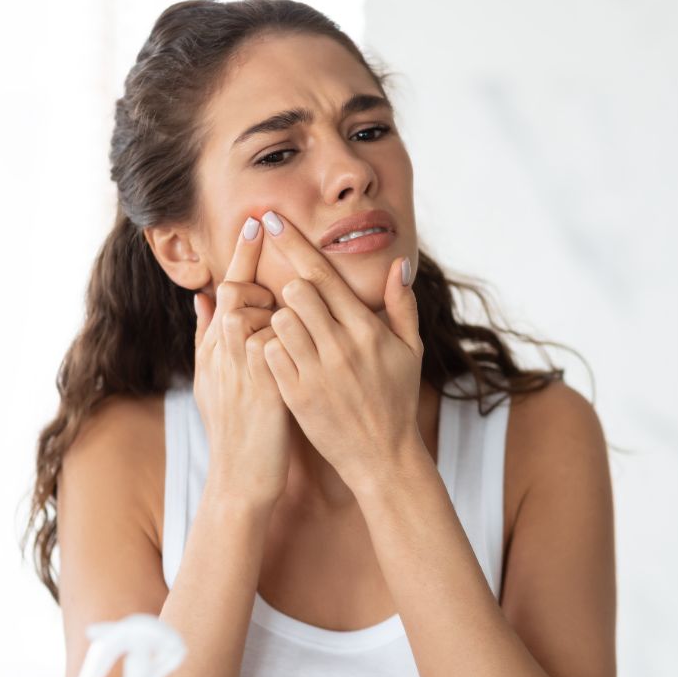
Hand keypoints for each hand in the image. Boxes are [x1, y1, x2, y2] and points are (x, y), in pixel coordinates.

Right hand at [191, 218, 291, 508]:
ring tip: (294, 300)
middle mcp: (225, 352)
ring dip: (279, 303)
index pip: (227, 286)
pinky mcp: (268, 387)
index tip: (259, 221)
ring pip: (260, 314)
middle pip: (236, 292)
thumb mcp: (210, 378)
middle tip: (276, 250)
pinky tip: (309, 333)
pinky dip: (293, 335)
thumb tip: (201, 297)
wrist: (242, 477)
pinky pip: (280, 345)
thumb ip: (208, 334)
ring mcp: (245, 369)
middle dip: (257, 273)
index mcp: (217, 345)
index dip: (243, 254)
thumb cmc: (233, 426)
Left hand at [258, 211, 424, 489]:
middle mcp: (342, 347)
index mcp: (367, 330)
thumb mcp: (409, 350)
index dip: (294, 244)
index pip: (324, 276)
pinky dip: (268, 347)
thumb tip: (399, 264)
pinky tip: (278, 352)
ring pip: (279, 321)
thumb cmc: (396, 398)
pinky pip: (270, 355)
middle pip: (297, 292)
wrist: (383, 456)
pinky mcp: (297, 395)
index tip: (272, 220)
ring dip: (276, 317)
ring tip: (286, 326)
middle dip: (287, 285)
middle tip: (288, 294)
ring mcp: (318, 372)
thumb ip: (401, 305)